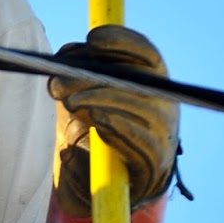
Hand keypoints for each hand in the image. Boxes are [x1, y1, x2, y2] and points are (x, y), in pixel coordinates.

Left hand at [48, 24, 178, 212]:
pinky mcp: (155, 162)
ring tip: (72, 104)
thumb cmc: (99, 131)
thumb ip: (79, 73)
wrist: (112, 183)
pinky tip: (100, 122)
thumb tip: (66, 56)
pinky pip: (141, 143)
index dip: (123, 41)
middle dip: (94, 77)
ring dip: (102, 102)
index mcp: (151, 82)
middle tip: (59, 83)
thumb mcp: (87, 99)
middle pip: (136, 80)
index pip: (146, 53)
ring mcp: (163, 133)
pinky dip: (120, 130)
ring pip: (140, 108)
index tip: (93, 39)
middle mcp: (164, 103)